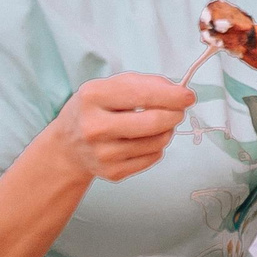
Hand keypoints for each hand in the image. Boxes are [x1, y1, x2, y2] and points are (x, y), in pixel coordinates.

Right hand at [49, 73, 194, 181]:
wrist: (67, 147)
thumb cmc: (95, 110)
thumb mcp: (110, 86)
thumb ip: (145, 84)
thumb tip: (178, 93)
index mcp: (93, 97)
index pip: (143, 94)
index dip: (172, 96)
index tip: (189, 96)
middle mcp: (94, 127)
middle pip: (154, 122)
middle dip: (175, 114)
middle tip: (178, 111)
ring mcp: (102, 153)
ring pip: (157, 141)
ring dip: (167, 131)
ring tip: (156, 125)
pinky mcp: (112, 173)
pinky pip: (153, 158)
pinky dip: (156, 147)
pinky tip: (143, 140)